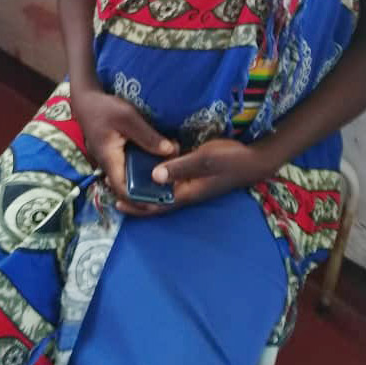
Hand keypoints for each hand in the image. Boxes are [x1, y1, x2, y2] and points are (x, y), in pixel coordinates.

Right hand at [69, 86, 177, 212]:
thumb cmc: (104, 108)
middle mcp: (109, 164)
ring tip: (168, 173)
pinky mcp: (115, 153)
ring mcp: (111, 160)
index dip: (140, 200)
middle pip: (128, 187)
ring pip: (130, 177)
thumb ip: (148, 136)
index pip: (123, 190)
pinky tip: (158, 159)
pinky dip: (144, 167)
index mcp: (110, 159)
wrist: (86, 99)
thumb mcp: (128, 118)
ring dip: (148, 178)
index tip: (161, 200)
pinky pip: (130, 167)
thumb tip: (171, 152)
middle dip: (149, 190)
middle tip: (171, 188)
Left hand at [110, 138, 270, 215]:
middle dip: (134, 197)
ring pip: (160, 190)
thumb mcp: (204, 160)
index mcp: (187, 194)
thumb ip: (180, 168)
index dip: (136, 205)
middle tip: (110, 187)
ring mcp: (189, 184)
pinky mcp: (192, 174)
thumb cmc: (231, 159)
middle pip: (155, 200)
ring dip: (141, 187)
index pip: (156, 206)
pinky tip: (143, 166)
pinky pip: (168, 179)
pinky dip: (153, 177)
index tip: (116, 199)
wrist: (255, 158)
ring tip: (121, 178)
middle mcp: (185, 192)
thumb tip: (153, 176)